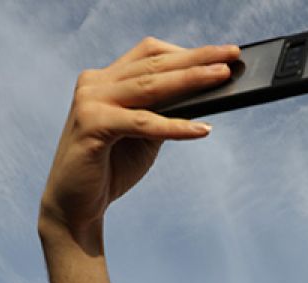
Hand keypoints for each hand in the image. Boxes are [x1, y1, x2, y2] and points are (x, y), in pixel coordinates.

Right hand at [38, 37, 239, 245]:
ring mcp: (90, 101)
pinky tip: (202, 129)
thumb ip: (166, 112)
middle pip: (154, 65)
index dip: (187, 51)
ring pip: (150, 87)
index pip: (149, 54)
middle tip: (231, 55)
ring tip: (222, 78)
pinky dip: (174, 126)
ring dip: (191, 80)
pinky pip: (143, 123)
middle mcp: (94, 83)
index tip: (222, 52)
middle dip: (196, 59)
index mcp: (105, 79)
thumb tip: (207, 95)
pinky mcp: (92, 125)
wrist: (75, 206)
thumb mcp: (145, 136)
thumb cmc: (112, 169)